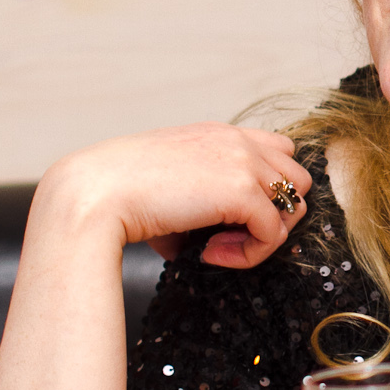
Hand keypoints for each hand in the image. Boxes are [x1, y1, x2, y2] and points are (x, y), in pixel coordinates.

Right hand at [38, 123, 311, 268]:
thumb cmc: (116, 194)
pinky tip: (210, 255)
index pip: (277, 152)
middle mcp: (237, 141)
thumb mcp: (168, 185)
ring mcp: (243, 163)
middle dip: (274, 212)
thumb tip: (207, 243)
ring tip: (220, 248)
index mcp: (218, 134)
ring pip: (293, 205)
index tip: (228, 217)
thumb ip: (201, 203)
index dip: (264, 190)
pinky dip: (249, 255)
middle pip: (296, 178)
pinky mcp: (242, 192)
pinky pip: (273, 233)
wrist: (93, 194)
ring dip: (264, 234)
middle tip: (231, 236)